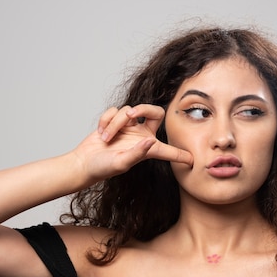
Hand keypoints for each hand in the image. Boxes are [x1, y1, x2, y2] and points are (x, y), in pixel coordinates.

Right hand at [73, 104, 192, 181]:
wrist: (83, 162)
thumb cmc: (102, 168)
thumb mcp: (121, 163)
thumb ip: (137, 153)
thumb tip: (151, 141)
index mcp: (147, 149)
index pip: (168, 150)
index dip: (179, 154)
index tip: (193, 160)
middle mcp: (142, 136)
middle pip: (156, 112)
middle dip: (145, 108)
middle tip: (131, 115)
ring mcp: (129, 128)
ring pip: (129, 111)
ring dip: (115, 122)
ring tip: (106, 137)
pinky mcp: (115, 122)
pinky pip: (115, 110)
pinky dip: (107, 120)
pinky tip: (101, 131)